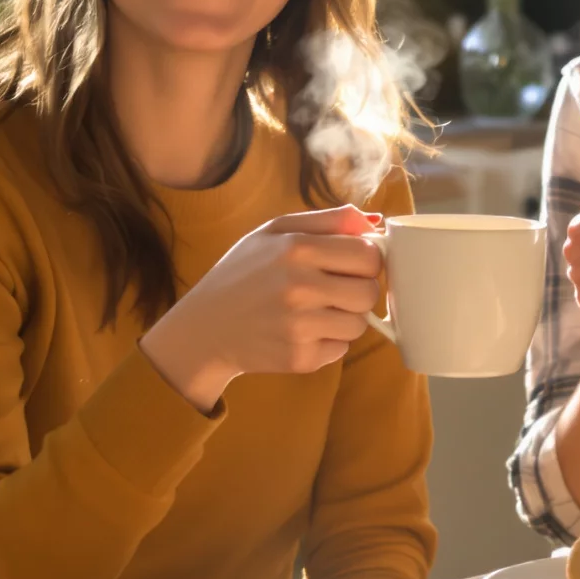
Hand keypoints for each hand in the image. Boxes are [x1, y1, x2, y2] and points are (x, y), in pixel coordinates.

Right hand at [140, 206, 384, 410]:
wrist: (203, 328)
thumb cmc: (244, 273)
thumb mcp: (274, 232)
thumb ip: (328, 220)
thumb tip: (375, 221)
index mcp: (295, 248)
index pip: (368, 255)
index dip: (367, 260)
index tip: (352, 264)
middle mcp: (298, 287)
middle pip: (369, 292)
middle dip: (360, 290)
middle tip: (336, 290)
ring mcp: (299, 326)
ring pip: (359, 324)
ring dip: (345, 318)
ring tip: (314, 311)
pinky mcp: (299, 358)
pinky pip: (341, 349)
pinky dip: (328, 342)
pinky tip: (301, 332)